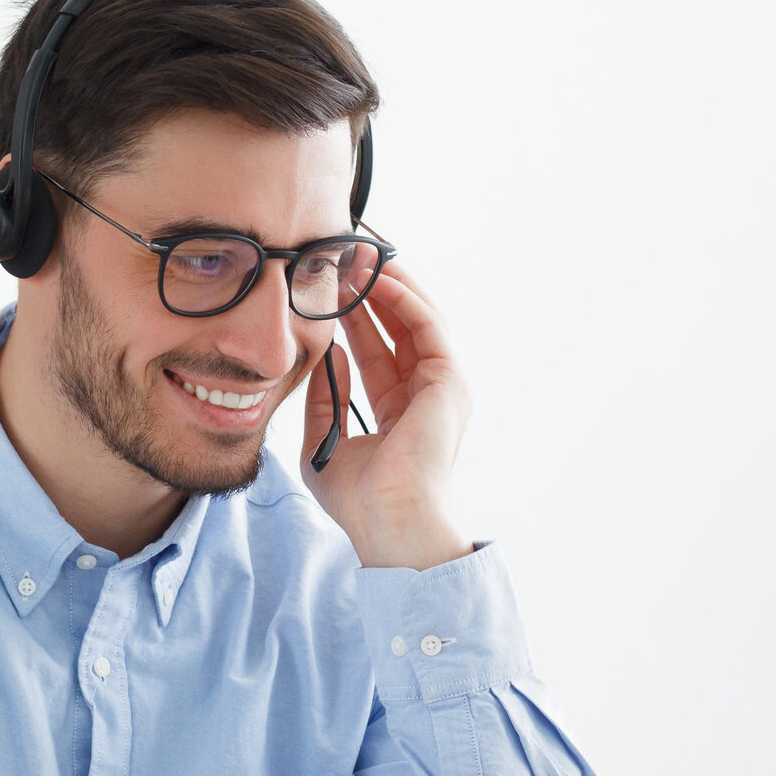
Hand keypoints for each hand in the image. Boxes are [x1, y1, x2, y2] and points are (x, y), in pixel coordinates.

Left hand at [299, 259, 474, 570]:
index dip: (354, 315)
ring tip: (356, 252)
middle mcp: (426, 393)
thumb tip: (327, 357)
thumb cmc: (361, 501)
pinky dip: (401, 296)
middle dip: (371, 289)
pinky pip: (426, 323)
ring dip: (386, 282)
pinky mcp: (450, 379)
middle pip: (398, 326)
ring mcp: (442, 385)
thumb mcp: (324, 445)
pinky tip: (373, 276)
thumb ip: (324, 402)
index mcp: (401, 410)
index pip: (377, 349)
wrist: (389, 523)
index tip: (328, 286)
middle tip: (341, 254)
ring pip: (416, 317)